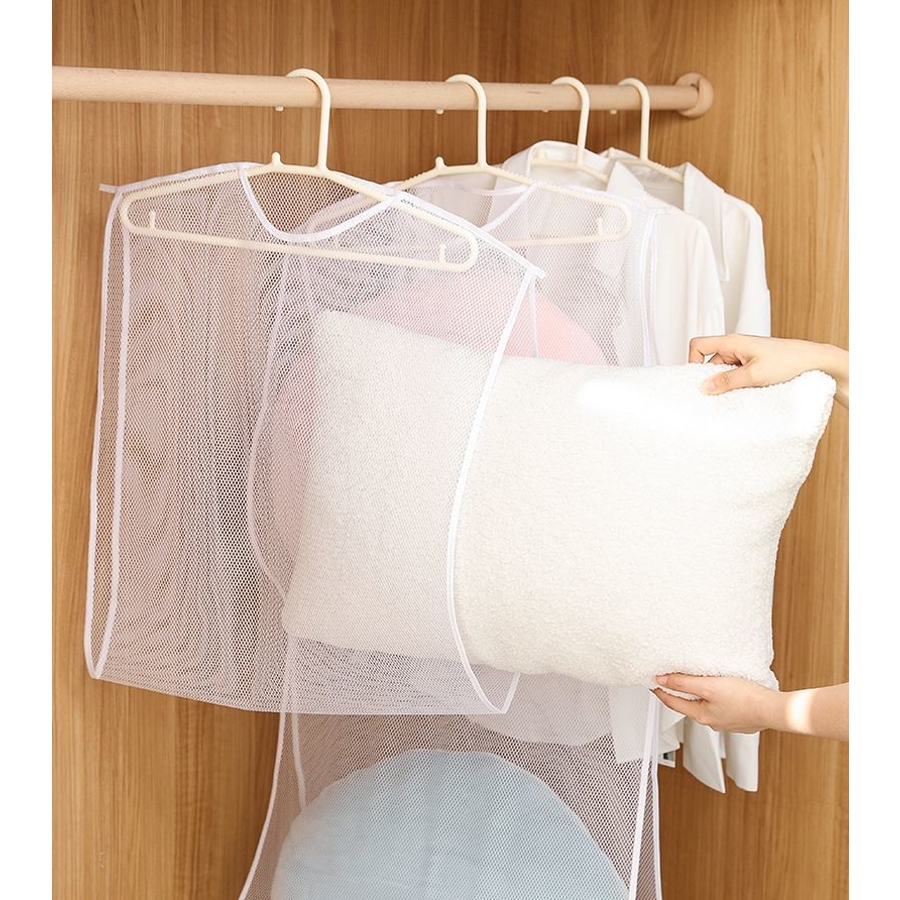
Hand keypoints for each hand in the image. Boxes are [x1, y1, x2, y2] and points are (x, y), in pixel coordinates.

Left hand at [653, 674, 848, 740]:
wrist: (773, 709)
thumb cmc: (744, 698)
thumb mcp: (708, 685)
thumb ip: (683, 682)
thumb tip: (661, 679)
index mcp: (700, 715)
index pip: (671, 702)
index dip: (659, 691)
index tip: (651, 682)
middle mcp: (711, 721)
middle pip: (688, 704)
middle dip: (678, 692)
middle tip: (670, 679)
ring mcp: (726, 721)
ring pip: (705, 705)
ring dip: (698, 694)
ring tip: (694, 681)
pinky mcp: (739, 717)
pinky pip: (721, 706)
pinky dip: (715, 697)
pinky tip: (721, 689)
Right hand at [688, 333, 847, 407]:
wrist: (812, 360)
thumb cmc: (788, 361)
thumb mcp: (754, 375)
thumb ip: (727, 381)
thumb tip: (704, 386)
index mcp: (732, 341)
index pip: (698, 345)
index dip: (692, 360)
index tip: (698, 379)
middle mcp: (735, 346)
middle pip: (709, 361)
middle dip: (711, 377)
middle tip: (720, 392)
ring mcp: (742, 355)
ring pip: (722, 370)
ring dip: (726, 383)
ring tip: (740, 391)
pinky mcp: (750, 363)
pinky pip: (734, 373)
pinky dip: (736, 383)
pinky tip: (746, 390)